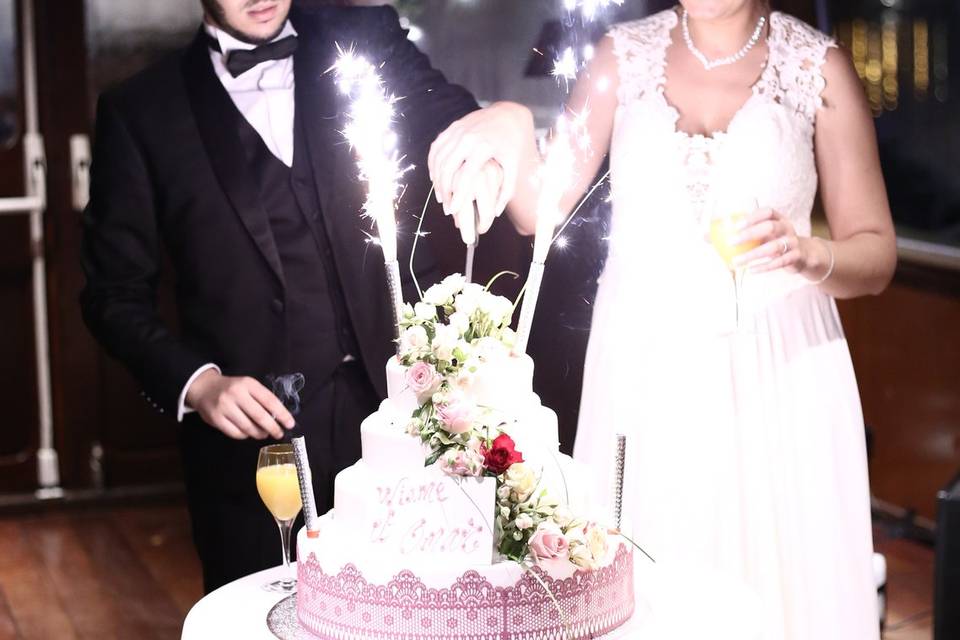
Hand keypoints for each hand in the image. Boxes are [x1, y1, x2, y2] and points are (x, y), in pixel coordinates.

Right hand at [185, 369, 294, 439]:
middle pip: (260, 416)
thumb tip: (278, 418)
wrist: (204, 388)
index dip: (282, 414)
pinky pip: (235, 433)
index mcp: (248, 384)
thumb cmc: (232, 388)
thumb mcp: (247, 386)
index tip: (290, 424)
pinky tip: (248, 433)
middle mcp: (236, 394)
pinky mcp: (215, 418)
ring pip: (248, 427)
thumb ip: (261, 398)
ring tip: (264, 434)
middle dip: (273, 428)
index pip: (269, 400)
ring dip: (259, 433)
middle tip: (279, 434)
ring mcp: (224, 406)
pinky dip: (245, 436)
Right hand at [428, 102, 533, 240]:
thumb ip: (506, 190)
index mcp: (484, 147)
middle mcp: (468, 137)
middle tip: (446, 208)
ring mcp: (458, 130)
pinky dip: (433, 164)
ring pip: (439, 158)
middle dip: (444, 190)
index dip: (458, 195)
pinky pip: (436, 148)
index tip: (454, 211)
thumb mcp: (513, 166)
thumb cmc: (512, 145)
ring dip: (437, 180)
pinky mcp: (452, 127)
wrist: (508, 115)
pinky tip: (436, 178)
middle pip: (448, 167)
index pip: (467, 175)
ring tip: (441, 197)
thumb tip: (494, 213)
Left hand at [730, 208, 828, 278]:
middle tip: (731, 242)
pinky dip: (764, 267)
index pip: (768, 212)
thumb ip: (746, 231)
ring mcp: (793, 242)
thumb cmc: (777, 242)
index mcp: (779, 219)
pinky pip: (780, 262)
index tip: (736, 225)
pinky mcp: (796, 257)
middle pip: (770, 227)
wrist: (805, 255)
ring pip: (773, 247)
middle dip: (750, 233)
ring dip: (753, 255)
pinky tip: (750, 270)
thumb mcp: (765, 234)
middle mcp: (787, 228)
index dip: (752, 217)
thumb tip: (709, 233)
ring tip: (736, 261)